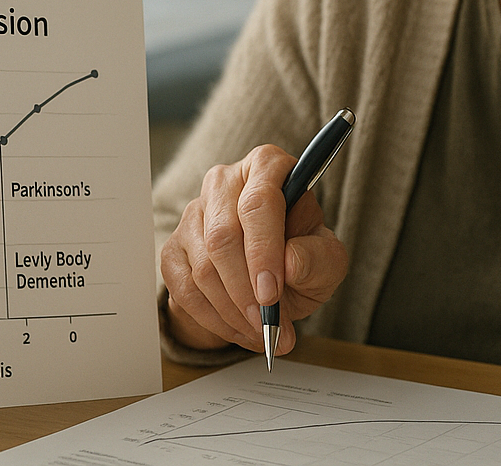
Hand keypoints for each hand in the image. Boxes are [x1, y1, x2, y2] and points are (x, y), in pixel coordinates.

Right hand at [160, 144, 348, 354]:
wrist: (270, 279)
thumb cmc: (301, 257)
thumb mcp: (326, 259)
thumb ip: (317, 258)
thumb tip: (290, 263)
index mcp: (267, 167)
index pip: (259, 201)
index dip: (263, 250)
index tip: (271, 293)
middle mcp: (225, 181)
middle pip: (224, 234)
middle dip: (246, 289)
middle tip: (269, 325)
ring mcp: (194, 213)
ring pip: (203, 266)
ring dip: (233, 310)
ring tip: (263, 333)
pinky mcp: (174, 247)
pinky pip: (184, 289)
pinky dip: (214, 319)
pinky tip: (240, 331)